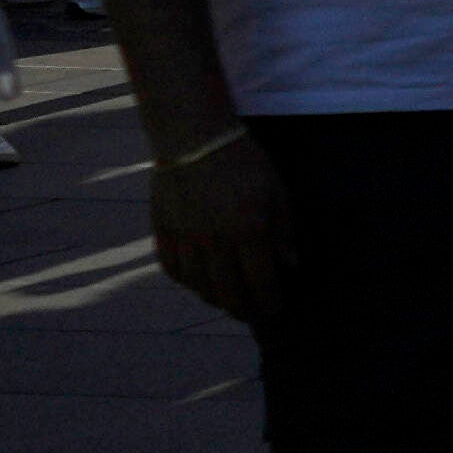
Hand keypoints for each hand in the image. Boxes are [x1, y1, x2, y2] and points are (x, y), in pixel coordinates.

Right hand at [143, 131, 282, 319]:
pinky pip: (172, 267)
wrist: (195, 137)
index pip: (260, 283)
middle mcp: (215, 240)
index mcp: (248, 231)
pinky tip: (196, 281)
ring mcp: (186, 237)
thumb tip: (289, 265)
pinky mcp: (163, 229)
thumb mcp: (276, 192)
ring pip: (198, 285)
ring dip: (214, 299)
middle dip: (243, 310)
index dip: (269, 303)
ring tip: (226, 301)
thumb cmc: (243, 161)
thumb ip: (283, 231)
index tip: (275, 311)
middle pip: (228, 293)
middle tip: (252, 315)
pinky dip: (185, 280)